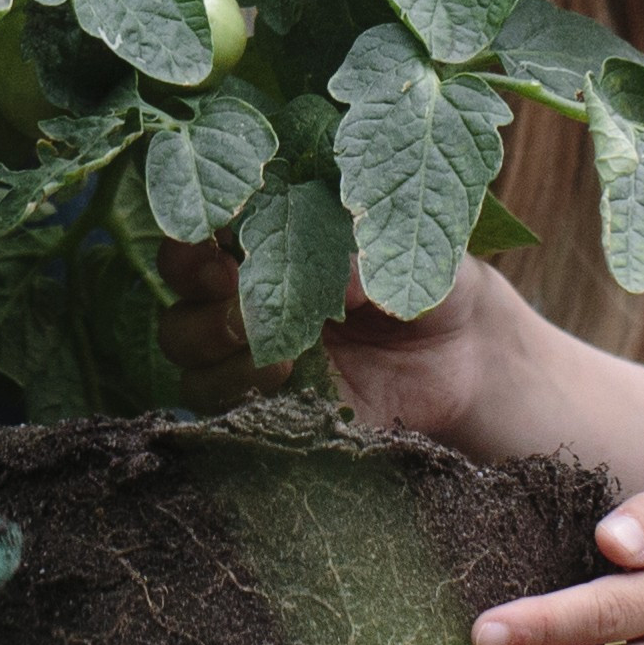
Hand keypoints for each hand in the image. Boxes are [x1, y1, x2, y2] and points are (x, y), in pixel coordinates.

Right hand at [144, 239, 518, 448]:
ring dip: (214, 349)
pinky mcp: (274, 408)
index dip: (195, 236)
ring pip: (187, 356)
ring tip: (274, 349)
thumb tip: (335, 279)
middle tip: (235, 289)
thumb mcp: (411, 248)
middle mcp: (246, 297)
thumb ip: (367, 253)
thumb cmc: (430, 276)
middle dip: (197, 296)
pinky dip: (240, 396)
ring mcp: (255, 356)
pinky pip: (224, 410)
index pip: (198, 234)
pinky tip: (285, 381)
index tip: (221, 238)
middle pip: (176, 299)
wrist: (467, 354)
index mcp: (266, 240)